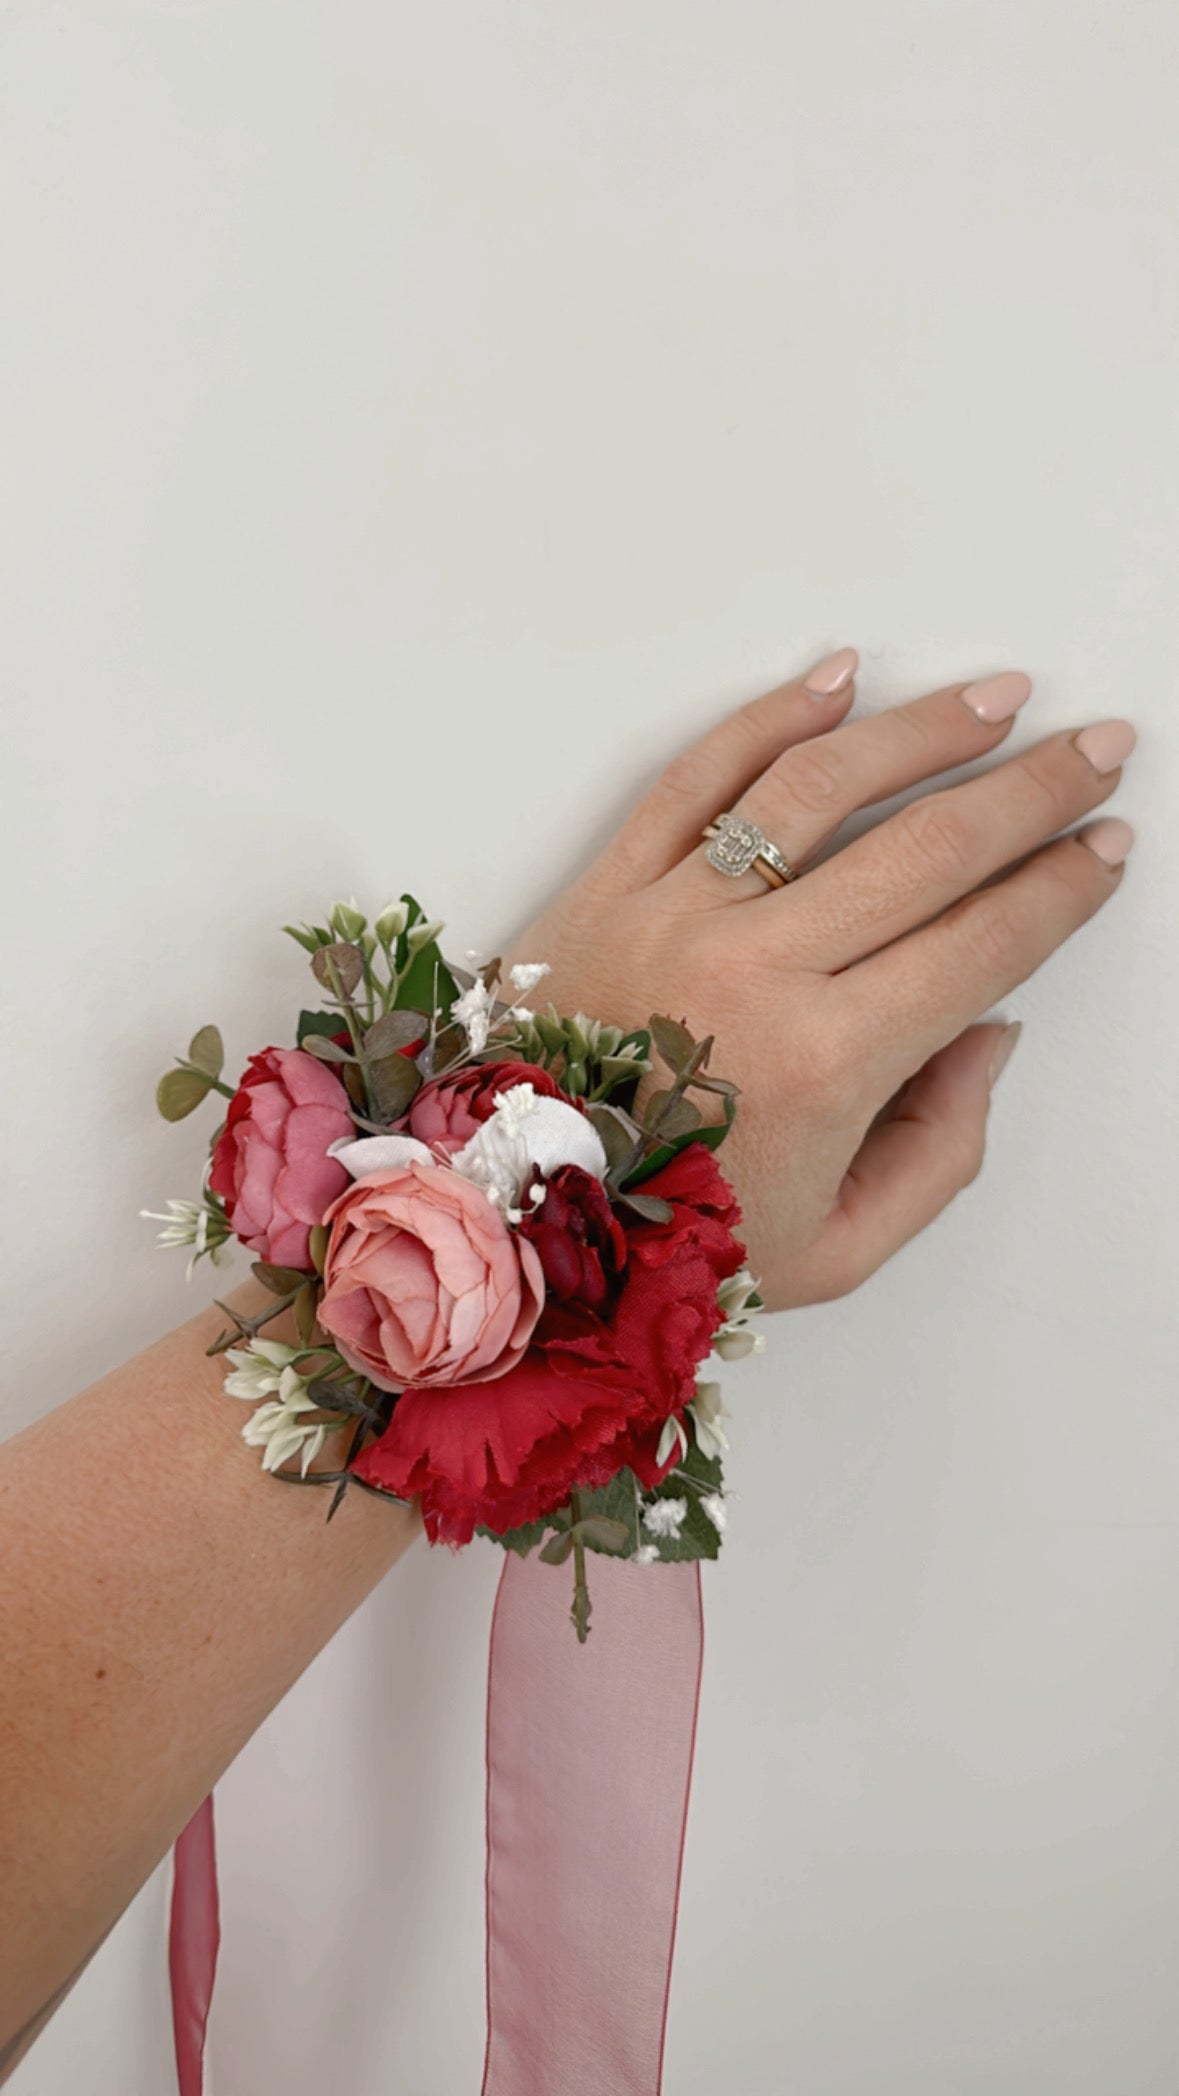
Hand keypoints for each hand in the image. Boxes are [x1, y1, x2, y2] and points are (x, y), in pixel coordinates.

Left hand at [507, 649, 1134, 1307]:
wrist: (502, 1218)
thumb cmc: (670, 1239)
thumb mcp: (837, 1247)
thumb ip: (940, 1148)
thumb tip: (988, 1030)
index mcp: (824, 1063)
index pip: (982, 945)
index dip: (1060, 889)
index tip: (1104, 847)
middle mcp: (755, 971)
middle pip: (927, 849)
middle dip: (1032, 790)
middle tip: (1097, 748)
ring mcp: (674, 915)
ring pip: (819, 787)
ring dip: (923, 731)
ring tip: (996, 698)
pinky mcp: (605, 886)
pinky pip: (693, 778)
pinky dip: (768, 718)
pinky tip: (836, 681)